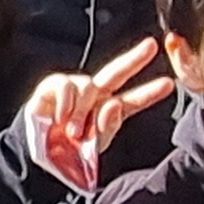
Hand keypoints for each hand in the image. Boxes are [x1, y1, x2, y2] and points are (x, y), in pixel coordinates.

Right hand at [24, 41, 172, 191]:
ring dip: (82, 111)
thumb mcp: (92, 147)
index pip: (131, 100)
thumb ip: (106, 127)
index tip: (169, 84)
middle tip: (151, 46)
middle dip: (134, 59)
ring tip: (73, 131)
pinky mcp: (53, 85)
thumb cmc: (65, 154)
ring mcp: (73, 89)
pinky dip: (66, 102)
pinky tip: (60, 117)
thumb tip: (115, 103)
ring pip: (88, 87)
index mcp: (105, 111)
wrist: (35, 158)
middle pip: (116, 73)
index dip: (148, 92)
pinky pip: (67, 85)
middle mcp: (93, 96)